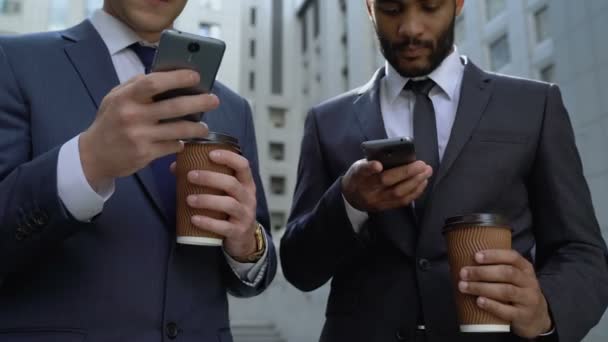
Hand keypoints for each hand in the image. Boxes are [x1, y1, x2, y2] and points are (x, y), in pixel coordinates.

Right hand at [79, 70, 217, 190]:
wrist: (93, 155)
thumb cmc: (110, 121)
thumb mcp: (115, 98)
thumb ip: (137, 86)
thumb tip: (167, 74)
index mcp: (125, 97)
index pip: (154, 82)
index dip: (177, 78)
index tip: (196, 76)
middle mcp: (132, 116)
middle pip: (174, 107)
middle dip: (199, 102)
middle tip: (214, 100)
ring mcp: (139, 136)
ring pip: (178, 130)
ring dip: (196, 128)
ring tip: (204, 126)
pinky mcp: (145, 154)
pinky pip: (172, 146)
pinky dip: (181, 143)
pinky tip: (184, 140)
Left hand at [184, 150, 257, 258]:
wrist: (243, 238)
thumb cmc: (229, 209)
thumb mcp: (224, 193)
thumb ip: (206, 179)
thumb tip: (176, 167)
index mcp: (246, 184)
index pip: (243, 165)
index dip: (228, 157)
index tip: (210, 154)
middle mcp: (248, 197)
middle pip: (232, 183)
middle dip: (210, 178)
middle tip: (190, 176)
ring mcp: (245, 215)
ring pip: (228, 204)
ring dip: (207, 200)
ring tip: (188, 199)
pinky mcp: (238, 231)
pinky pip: (224, 227)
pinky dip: (208, 222)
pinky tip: (194, 219)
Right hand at [341, 159, 431, 211]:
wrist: (351, 198)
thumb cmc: (358, 176)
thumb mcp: (359, 165)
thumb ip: (373, 161)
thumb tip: (397, 155)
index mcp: (358, 175)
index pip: (362, 170)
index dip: (370, 167)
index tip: (378, 165)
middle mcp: (366, 189)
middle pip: (386, 181)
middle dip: (406, 172)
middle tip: (422, 164)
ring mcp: (376, 200)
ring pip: (397, 193)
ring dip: (415, 182)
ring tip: (427, 172)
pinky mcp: (384, 207)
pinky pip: (402, 201)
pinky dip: (415, 191)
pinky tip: (423, 182)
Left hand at [458, 250, 552, 337]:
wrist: (537, 318)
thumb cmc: (518, 292)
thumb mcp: (515, 277)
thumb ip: (498, 268)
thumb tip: (466, 260)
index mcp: (525, 268)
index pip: (512, 257)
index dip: (494, 255)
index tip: (476, 256)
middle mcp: (529, 282)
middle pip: (506, 273)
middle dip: (482, 272)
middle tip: (463, 273)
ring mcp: (528, 300)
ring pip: (506, 291)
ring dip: (482, 287)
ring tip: (464, 286)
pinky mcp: (524, 316)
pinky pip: (508, 311)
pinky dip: (492, 305)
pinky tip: (479, 301)